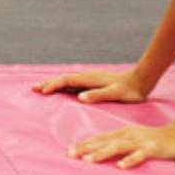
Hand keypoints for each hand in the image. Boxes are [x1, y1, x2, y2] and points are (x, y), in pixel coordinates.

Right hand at [32, 69, 146, 103]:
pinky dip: (63, 86)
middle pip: (63, 79)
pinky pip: (73, 84)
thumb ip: (98, 95)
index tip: (41, 91)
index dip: (53, 85)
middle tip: (34, 89)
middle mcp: (87, 77)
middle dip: (49, 83)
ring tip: (42, 88)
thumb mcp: (115, 93)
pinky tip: (61, 90)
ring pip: (67, 81)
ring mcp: (89, 79)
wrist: (140, 81)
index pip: (66, 81)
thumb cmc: (129, 90)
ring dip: (54, 84)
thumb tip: (80, 97)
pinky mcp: (93, 83)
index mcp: (89, 79)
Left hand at [69, 123, 174, 168]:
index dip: (84, 143)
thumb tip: (99, 152)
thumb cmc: (155, 140)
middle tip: (70, 155)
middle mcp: (128, 135)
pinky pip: (140, 155)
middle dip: (87, 148)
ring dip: (103, 153)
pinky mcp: (153, 149)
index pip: (99, 138)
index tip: (68, 150)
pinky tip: (121, 166)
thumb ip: (118, 144)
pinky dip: (130, 160)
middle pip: (104, 141)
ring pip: (118, 147)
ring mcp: (140, 141)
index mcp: (122, 133)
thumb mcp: (133, 139)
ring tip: (89, 160)